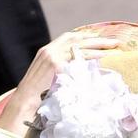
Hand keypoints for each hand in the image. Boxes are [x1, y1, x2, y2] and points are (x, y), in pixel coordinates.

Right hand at [0, 32, 119, 137]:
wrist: (24, 101)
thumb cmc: (35, 94)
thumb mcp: (45, 75)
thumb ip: (58, 68)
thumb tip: (75, 70)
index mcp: (46, 51)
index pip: (68, 38)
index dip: (84, 36)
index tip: (98, 38)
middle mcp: (49, 49)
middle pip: (77, 38)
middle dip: (96, 38)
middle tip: (112, 41)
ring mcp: (52, 56)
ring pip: (80, 46)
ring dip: (98, 46)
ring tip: (113, 47)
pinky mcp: (56, 65)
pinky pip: (78, 58)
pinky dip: (91, 57)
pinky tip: (102, 58)